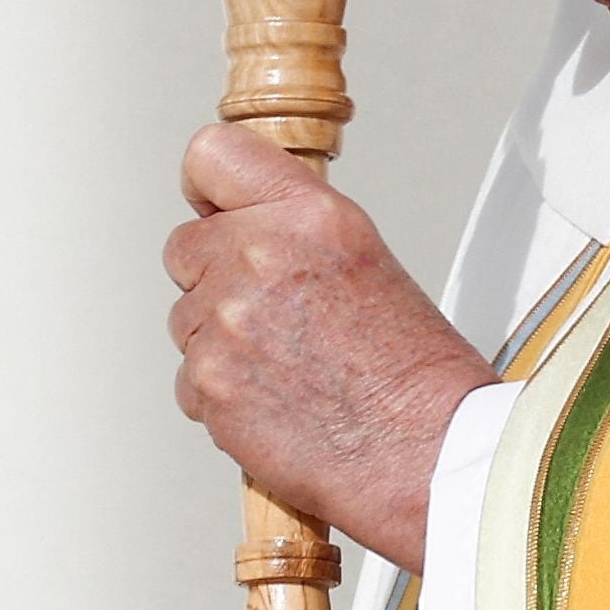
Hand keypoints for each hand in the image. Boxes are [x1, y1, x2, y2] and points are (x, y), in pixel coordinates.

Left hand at [162, 124, 499, 569]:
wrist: (426, 453)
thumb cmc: (412, 371)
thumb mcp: (362, 256)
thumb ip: (292, 228)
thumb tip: (239, 225)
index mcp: (309, 214)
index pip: (210, 155)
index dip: (206, 188)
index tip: (212, 207)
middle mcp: (261, 257)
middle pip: (184, 246)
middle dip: (213, 277)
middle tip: (270, 313)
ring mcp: (227, 321)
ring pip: (185, 318)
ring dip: (219, 341)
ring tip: (286, 366)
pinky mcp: (208, 382)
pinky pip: (188, 379)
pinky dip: (221, 394)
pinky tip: (274, 401)